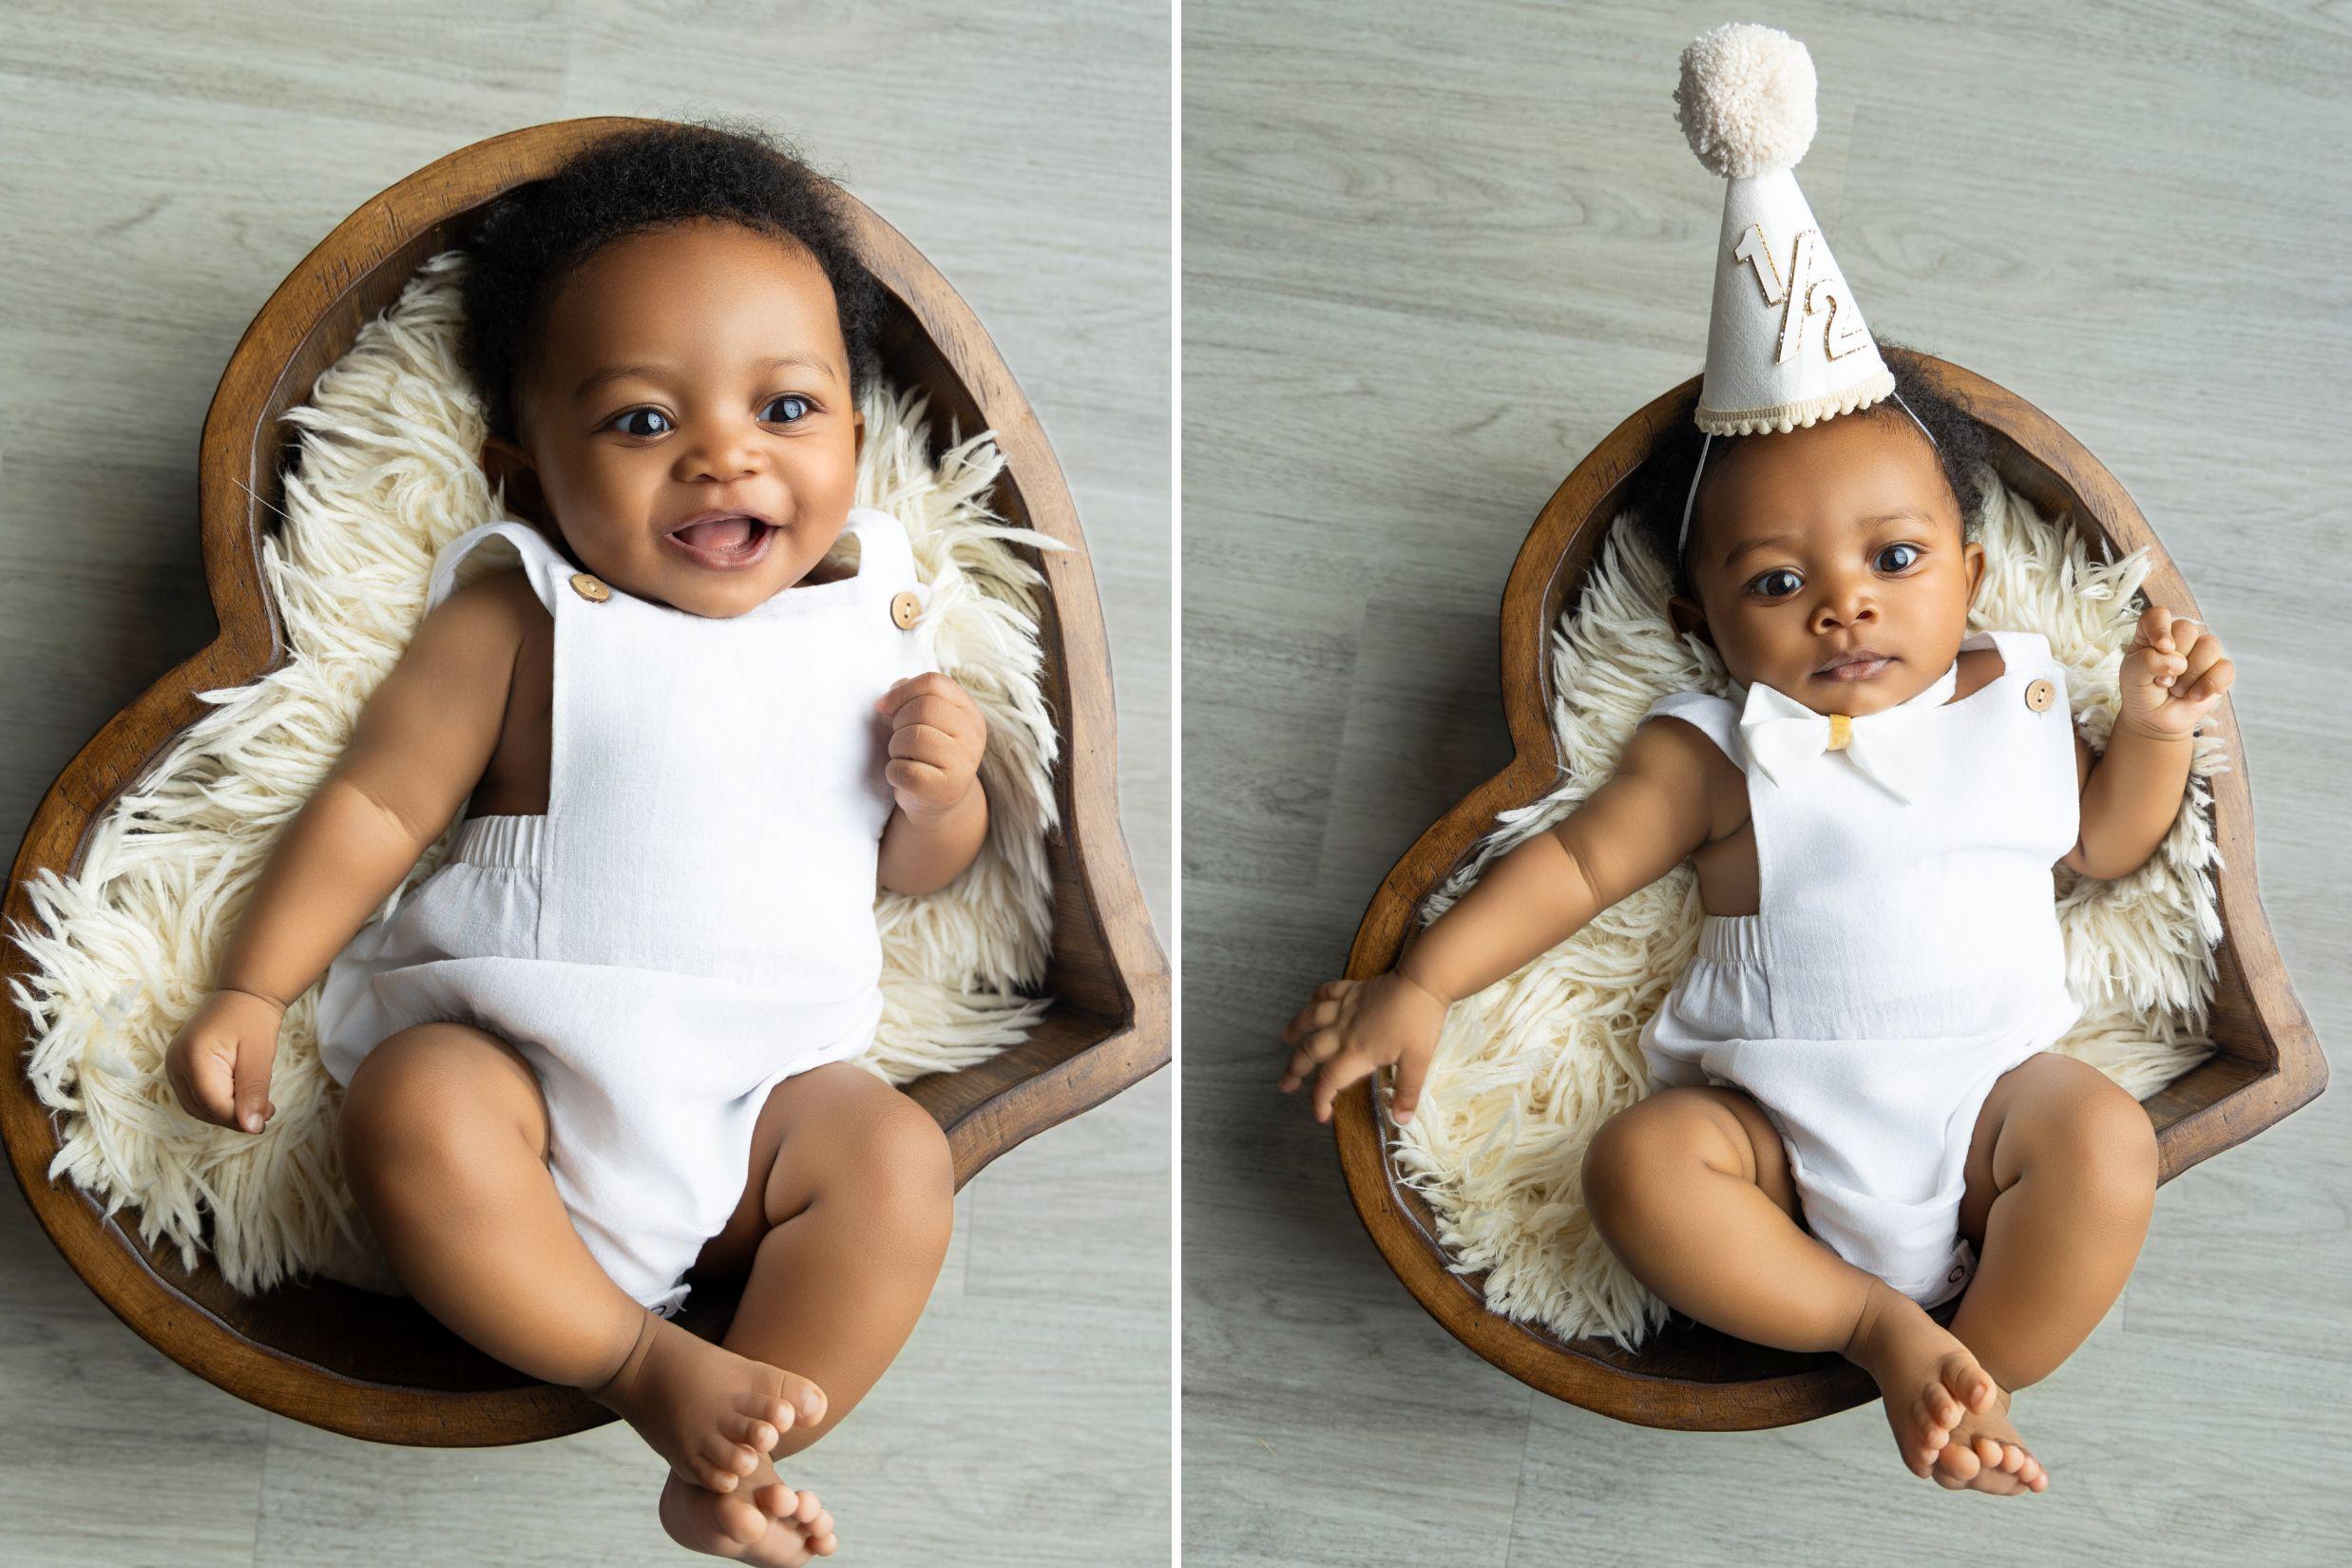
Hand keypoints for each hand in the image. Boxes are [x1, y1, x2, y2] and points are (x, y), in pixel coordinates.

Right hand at [162, 988, 284, 1133]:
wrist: (243, 994)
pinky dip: (219, 1103)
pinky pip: (197, 1098)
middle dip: (235, 1116)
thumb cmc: (253, 1019)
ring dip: (227, 1113)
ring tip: (258, 1105)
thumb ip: (254, 1092)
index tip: (269, 1115)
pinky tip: (241, 1096)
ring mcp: (173, 1066)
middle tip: (267, 1112)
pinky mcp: (180, 1069)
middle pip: (203, 1109)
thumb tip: (253, 1129)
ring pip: (198, 1107)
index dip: (240, 1117)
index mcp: (192, 1057)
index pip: (213, 1103)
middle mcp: (175, 1064)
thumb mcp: (259, 1056)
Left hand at [874, 672, 987, 821]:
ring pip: (913, 738)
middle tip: (900, 738)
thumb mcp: (929, 721)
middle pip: (923, 708)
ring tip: (904, 757)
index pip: (935, 683)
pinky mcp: (944, 789)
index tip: (886, 707)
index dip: (903, 691)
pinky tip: (902, 776)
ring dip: (895, 748)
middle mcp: (972, 737)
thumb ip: (912, 698)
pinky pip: (904, 770)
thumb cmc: (928, 754)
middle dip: (899, 722)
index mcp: (970, 713)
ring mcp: (962, 765)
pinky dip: (893, 772)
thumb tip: (886, 700)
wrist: (939, 802)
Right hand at [1277, 971, 1451, 1126]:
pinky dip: (1316, 997)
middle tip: (1285, 1084)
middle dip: (1295, 1070)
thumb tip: (1400, 1121)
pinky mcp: (1354, 990)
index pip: (1330, 1081)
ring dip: (1296, 1029)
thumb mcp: (1418, 1062)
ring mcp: (1346, 1008)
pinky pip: (1328, 992)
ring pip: (1312, 1018)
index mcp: (1357, 1052)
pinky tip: (1311, 1002)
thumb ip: (1407, 1092)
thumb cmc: (1420, 1022)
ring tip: (1286, 1038)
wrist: (1422, 982)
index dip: (1320, 1100)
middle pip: (1311, 1052)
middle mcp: (1344, 1031)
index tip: (1320, 1115)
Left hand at [2117, 601, 2232, 740]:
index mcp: (2154, 632)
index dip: (2160, 628)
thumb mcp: (2133, 675)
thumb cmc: (2141, 691)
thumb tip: (2178, 661)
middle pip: (2186, 629)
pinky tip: (2194, 696)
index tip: (2161, 647)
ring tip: (2177, 690)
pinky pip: (2226, 668)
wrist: (2155, 719)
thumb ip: (2148, 661)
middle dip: (2172, 661)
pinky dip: (2209, 685)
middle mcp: (2181, 637)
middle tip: (2162, 680)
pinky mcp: (2220, 670)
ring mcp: (2203, 652)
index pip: (2159, 614)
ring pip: (2209, 646)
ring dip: (2190, 676)